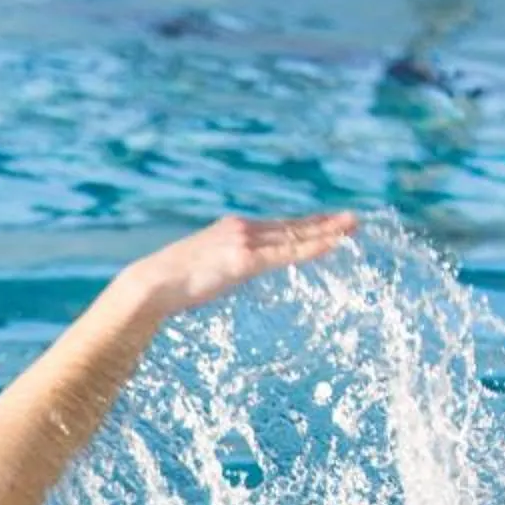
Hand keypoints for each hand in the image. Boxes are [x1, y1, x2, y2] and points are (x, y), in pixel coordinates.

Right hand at [117, 211, 357, 317]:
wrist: (151, 284)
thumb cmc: (169, 285)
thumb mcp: (203, 270)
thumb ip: (223, 268)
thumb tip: (229, 276)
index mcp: (232, 230)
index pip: (278, 227)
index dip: (305, 225)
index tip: (327, 224)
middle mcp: (242, 229)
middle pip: (292, 226)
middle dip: (324, 223)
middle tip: (353, 219)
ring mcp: (244, 242)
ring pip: (294, 236)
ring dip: (326, 231)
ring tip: (352, 228)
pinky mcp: (244, 259)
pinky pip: (286, 253)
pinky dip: (311, 247)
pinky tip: (331, 245)